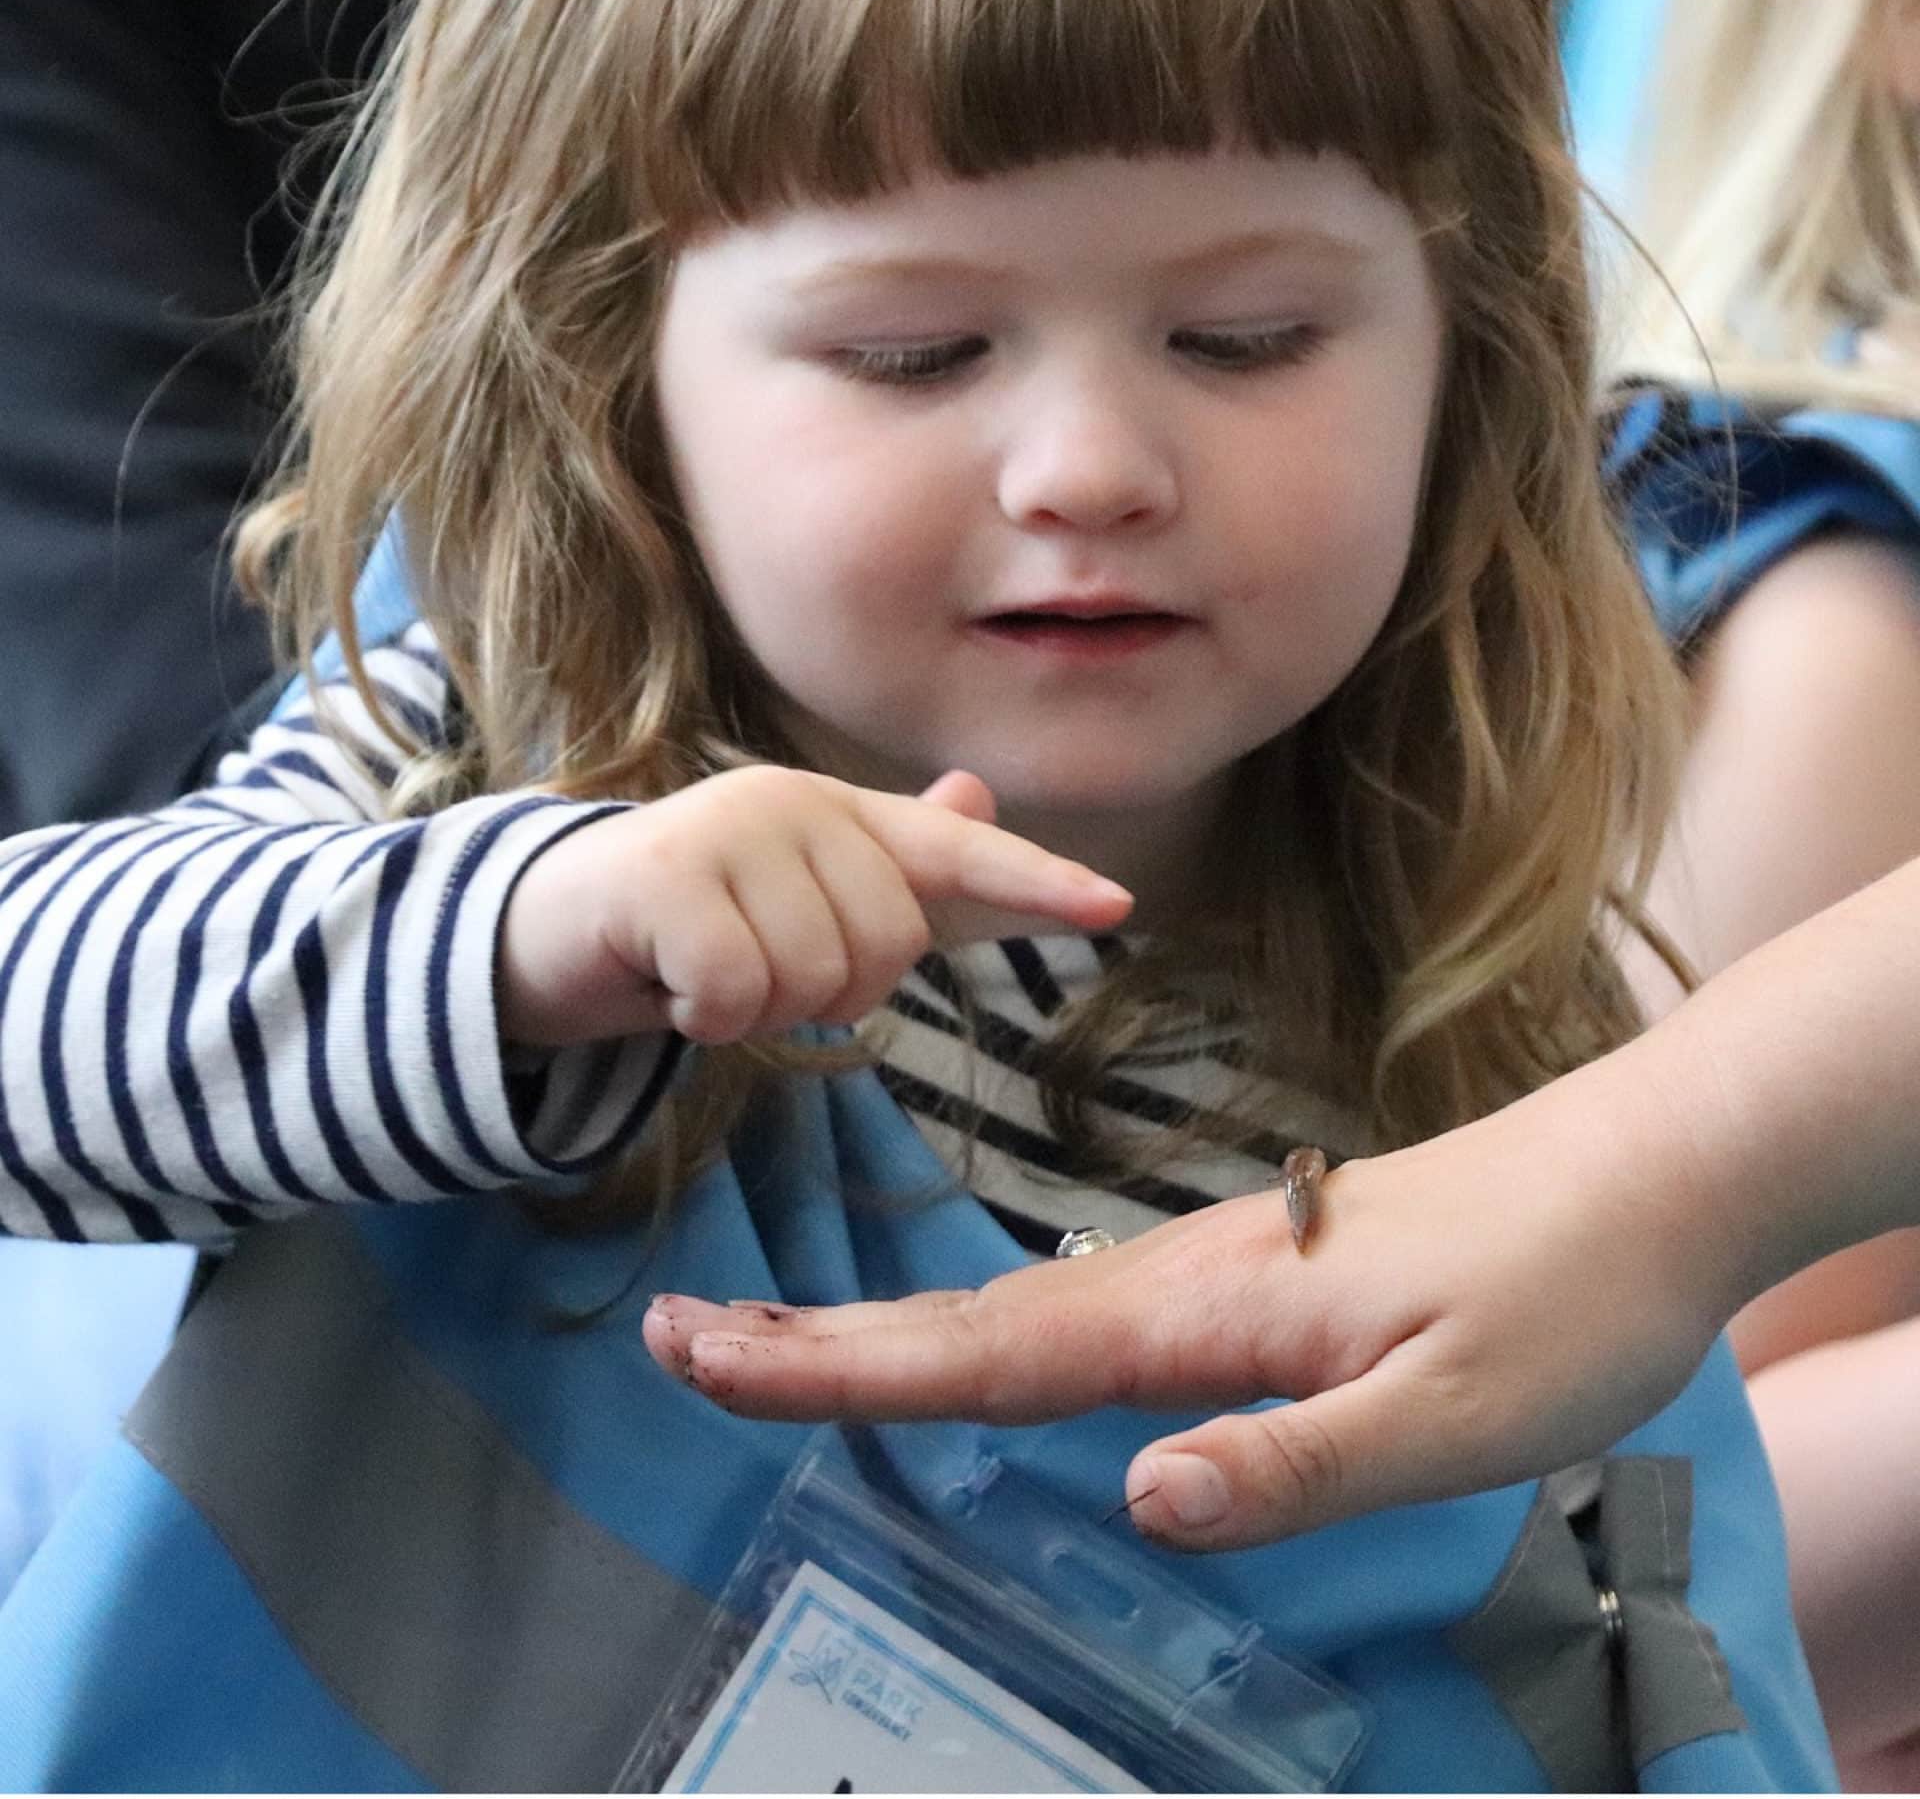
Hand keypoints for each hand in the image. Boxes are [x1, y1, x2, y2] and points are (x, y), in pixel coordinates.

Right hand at [498, 765, 1131, 1046]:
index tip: (1117, 906)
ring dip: (758, 1009)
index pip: (959, 854)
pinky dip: (703, 1016)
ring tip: (707, 971)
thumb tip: (976, 796)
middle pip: (887, 951)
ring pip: (815, 981)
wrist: (550, 925)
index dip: (1038, 884)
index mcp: (841, 814)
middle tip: (753, 966)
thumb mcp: (796, 898)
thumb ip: (890, 867)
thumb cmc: (693, 920)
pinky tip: (667, 982)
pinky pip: (738, 994)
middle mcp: (794, 802)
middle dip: (824, 991)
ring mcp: (728, 830)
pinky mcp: (664, 876)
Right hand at [644, 1047, 1739, 1549]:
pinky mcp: (1247, 1278)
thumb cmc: (1563, 1297)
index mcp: (1207, 1308)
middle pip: (970, 1319)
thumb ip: (1298, 1463)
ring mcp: (1211, 1268)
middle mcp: (1184, 1275)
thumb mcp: (1457, 1413)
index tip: (707, 1352)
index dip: (842, 1364)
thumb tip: (1135, 1494)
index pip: (990, 1349)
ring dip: (891, 1336)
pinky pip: (1081, 1311)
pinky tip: (975, 1352)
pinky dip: (987, 1332)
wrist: (1643, 1175)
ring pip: (1017, 1310)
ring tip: (781, 1355)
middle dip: (819, 1343)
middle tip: (681, 1344)